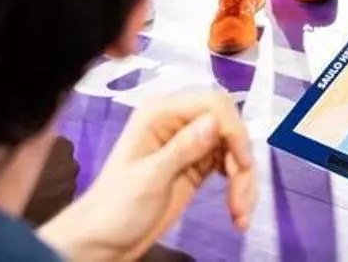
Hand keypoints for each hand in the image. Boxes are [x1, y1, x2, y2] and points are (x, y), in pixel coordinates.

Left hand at [38, 92, 254, 261]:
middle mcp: (178, 123)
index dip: (234, 131)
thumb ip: (182, 149)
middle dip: (242, 161)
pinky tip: (237, 210)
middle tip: (241, 200)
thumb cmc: (116, 209)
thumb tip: (216, 122)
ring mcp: (190, 144)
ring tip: (240, 214)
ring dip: (243, 180)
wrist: (103, 243)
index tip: (243, 165)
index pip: (213, 104)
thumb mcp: (149, 179)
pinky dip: (238, 186)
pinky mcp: (198, 165)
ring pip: (234, 149)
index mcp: (160, 114)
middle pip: (229, 127)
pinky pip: (230, 167)